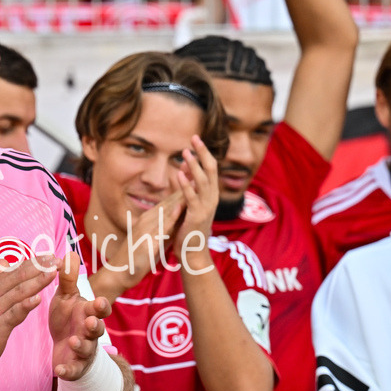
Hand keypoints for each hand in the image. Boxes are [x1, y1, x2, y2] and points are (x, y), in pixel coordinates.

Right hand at [0, 255, 58, 376]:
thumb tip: (3, 262)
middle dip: (39, 267)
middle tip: (57, 261)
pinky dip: (26, 305)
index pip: (15, 270)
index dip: (34, 262)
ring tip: (52, 274)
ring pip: (18, 292)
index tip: (50, 256)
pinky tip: (38, 299)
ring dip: (37, 282)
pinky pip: (14, 314)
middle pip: (18, 277)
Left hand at [50, 252, 110, 379]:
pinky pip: (73, 370)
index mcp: (89, 313)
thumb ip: (67, 279)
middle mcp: (90, 332)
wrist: (65, 348)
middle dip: (95, 326)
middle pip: (98, 330)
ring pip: (87, 349)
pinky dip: (67, 370)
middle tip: (90, 321)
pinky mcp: (75, 367)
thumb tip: (69, 254)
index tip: (98, 301)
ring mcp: (84, 351)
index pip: (101, 309)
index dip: (101, 306)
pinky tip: (59, 370)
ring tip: (74, 341)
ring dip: (82, 346)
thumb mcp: (66, 298)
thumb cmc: (68, 319)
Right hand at [90, 190, 184, 299]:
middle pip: (168, 202)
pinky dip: (171, 216)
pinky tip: (180, 208)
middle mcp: (146, 221)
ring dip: (179, 196)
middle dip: (183, 188)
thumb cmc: (136, 258)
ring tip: (192, 183)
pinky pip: (161, 226)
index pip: (168, 203)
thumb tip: (175, 223)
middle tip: (197, 173)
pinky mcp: (146, 240)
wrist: (119, 273)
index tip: (195, 180)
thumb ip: (163, 230)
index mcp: (148, 220)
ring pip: (165, 210)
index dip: (182, 191)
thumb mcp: (153, 240)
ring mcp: (145, 230)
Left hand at [173, 135, 218, 262]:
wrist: (192, 252)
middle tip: (194, 137)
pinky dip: (185, 185)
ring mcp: (206, 207)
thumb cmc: (189, 228)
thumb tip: (183, 169)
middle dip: (203, 152)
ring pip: (203, 181)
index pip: (210, 168)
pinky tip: (179, 174)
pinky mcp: (196, 216)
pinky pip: (191, 197)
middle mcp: (212, 198)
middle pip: (211, 169)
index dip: (203, 153)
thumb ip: (187, 187)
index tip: (195, 139)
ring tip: (185, 153)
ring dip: (195, 165)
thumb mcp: (188, 203)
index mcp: (210, 194)